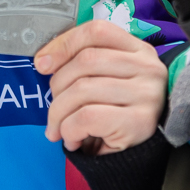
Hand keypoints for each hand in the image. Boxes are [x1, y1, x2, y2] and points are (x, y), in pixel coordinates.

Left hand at [34, 20, 167, 155]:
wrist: (140, 157)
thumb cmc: (115, 113)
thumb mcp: (106, 80)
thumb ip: (82, 63)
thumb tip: (43, 61)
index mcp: (138, 50)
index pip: (97, 31)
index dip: (64, 43)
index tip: (42, 64)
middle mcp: (148, 67)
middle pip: (85, 60)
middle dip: (57, 85)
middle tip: (54, 107)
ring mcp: (147, 94)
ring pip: (82, 89)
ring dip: (59, 112)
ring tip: (58, 128)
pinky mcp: (139, 122)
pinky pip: (87, 117)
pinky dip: (69, 129)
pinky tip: (73, 139)